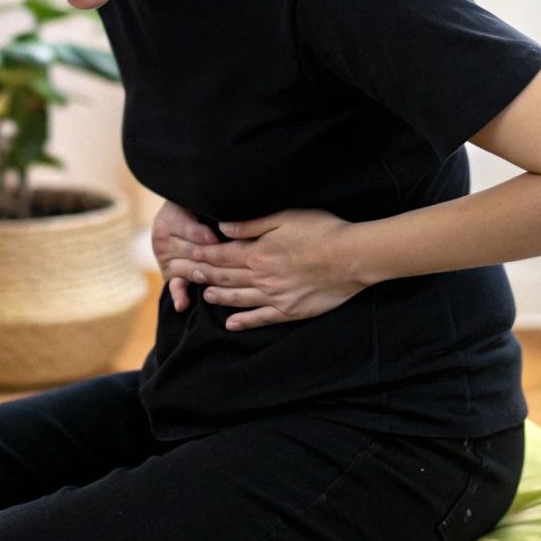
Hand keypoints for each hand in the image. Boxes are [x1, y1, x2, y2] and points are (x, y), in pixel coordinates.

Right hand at [152, 199, 219, 312]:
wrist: (181, 213)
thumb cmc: (195, 207)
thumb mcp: (196, 205)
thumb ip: (201, 221)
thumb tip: (212, 240)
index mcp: (169, 222)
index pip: (194, 233)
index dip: (208, 237)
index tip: (221, 241)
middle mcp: (162, 242)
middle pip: (193, 253)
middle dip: (211, 260)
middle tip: (229, 268)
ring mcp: (165, 260)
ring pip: (188, 269)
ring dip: (202, 276)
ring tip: (216, 284)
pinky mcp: (169, 275)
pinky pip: (174, 285)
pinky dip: (179, 295)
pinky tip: (183, 305)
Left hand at [167, 208, 366, 331]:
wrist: (352, 257)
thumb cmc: (322, 230)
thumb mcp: (285, 217)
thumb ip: (251, 224)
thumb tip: (223, 228)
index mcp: (258, 253)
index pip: (222, 255)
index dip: (204, 255)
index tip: (190, 254)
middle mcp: (261, 277)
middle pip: (226, 278)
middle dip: (205, 276)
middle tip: (188, 276)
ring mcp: (275, 297)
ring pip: (238, 299)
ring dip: (219, 297)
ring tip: (205, 296)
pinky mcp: (290, 311)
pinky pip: (261, 319)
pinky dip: (244, 321)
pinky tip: (231, 324)